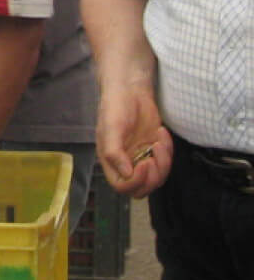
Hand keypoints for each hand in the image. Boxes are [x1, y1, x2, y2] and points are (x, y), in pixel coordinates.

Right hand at [97, 82, 171, 197]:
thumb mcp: (111, 128)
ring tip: (158, 142)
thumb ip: (114, 152)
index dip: (136, 181)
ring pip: (156, 178)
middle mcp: (125, 163)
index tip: (145, 163)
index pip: (122, 186)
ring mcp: (140, 157)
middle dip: (153, 176)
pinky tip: (161, 133)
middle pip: (141, 188)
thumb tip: (126, 173)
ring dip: (163, 164)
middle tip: (154, 155)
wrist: (131, 90)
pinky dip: (168, 151)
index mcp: (110, 161)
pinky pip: (165, 162)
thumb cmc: (116, 107)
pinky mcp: (153, 150)